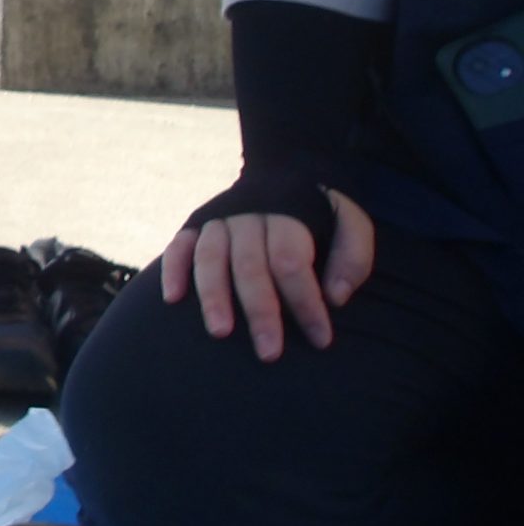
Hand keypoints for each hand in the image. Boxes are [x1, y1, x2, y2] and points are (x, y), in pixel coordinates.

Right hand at [161, 189, 376, 359]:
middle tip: (269, 353)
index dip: (305, 303)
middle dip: (260, 312)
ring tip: (220, 332)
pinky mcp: (194, 224)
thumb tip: (334, 298)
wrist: (283, 172)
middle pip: (249, 266)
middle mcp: (247, 216)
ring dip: (213, 296)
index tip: (321, 339)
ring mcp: (217, 220)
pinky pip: (178, 246)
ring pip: (209, 258)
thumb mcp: (353, 224)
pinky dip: (174, 270)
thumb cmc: (320, 214)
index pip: (291, 263)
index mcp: (287, 215)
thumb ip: (353, 258)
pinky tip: (173, 299)